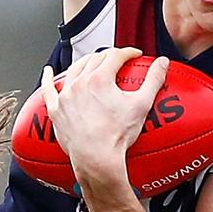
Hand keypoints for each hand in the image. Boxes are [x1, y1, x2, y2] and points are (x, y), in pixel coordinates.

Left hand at [41, 48, 168, 181]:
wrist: (96, 159)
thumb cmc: (117, 136)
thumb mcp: (141, 105)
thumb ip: (153, 80)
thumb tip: (162, 63)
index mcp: (100, 79)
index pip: (115, 55)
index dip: (127, 52)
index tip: (134, 55)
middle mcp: (80, 83)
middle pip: (94, 60)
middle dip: (108, 56)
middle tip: (117, 60)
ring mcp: (66, 96)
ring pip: (74, 70)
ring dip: (85, 63)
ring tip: (92, 63)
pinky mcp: (57, 110)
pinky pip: (49, 90)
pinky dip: (49, 79)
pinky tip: (49, 72)